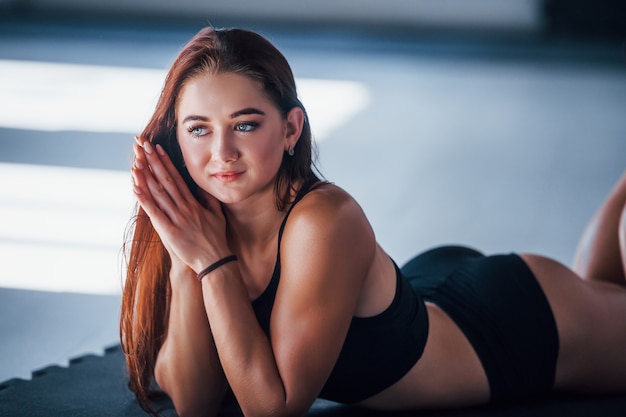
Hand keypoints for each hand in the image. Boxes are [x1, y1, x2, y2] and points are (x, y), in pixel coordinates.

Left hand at [131, 137, 230, 272]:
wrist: (215, 261)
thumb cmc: (215, 239)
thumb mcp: (216, 215)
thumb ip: (208, 200)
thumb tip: (201, 188)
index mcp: (193, 203)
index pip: (177, 178)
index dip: (166, 162)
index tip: (157, 148)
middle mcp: (184, 207)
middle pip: (166, 180)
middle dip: (153, 161)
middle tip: (142, 144)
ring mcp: (177, 218)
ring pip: (159, 193)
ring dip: (146, 176)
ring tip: (136, 160)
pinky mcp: (170, 231)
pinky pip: (155, 213)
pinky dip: (145, 200)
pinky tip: (135, 188)